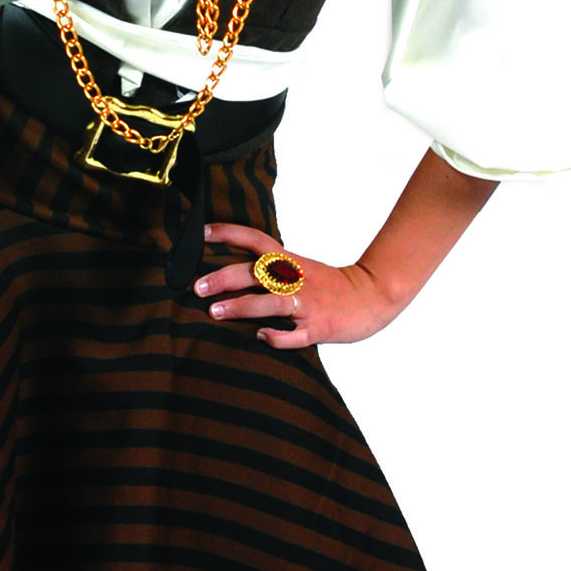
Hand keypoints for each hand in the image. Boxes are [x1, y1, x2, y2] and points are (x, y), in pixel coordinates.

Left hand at [195, 222, 400, 349]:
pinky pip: (296, 334)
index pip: (256, 241)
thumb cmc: (330, 286)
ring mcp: (308, 304)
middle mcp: (296, 280)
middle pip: (257, 273)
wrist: (373, 295)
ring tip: (215, 312)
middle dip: (225, 278)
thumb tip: (232, 275)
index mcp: (291, 262)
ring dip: (242, 307)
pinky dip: (278, 337)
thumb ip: (271, 270)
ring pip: (271, 303)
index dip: (229, 234)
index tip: (202, 232)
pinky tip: (261, 338)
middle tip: (197, 287)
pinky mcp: (319, 327)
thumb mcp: (300, 269)